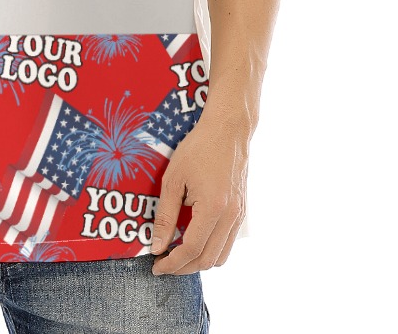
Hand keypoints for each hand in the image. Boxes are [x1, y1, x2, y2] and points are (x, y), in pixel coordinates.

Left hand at [149, 116, 248, 274]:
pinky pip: (228, 243)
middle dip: (183, 267)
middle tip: (163, 263)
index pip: (191, 249)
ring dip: (198, 261)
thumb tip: (157, 246)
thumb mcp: (174, 178)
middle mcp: (230, 217)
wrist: (228, 130)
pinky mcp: (241, 212)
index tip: (156, 265)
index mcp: (213, 208)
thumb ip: (165, 215)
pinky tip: (194, 238)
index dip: (172, 263)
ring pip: (221, 256)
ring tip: (177, 253)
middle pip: (207, 259)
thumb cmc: (198, 148)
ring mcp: (239, 216)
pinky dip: (211, 249)